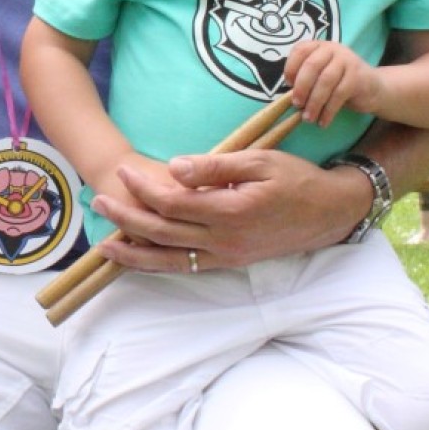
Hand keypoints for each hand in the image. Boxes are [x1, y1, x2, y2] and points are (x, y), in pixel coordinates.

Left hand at [94, 146, 368, 272]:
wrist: (329, 213)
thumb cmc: (297, 180)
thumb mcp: (259, 161)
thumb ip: (215, 166)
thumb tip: (174, 168)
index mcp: (230, 211)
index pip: (172, 203)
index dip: (142, 189)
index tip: (123, 172)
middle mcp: (224, 240)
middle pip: (162, 234)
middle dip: (126, 219)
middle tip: (99, 201)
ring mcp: (226, 256)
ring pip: (169, 260)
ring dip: (134, 252)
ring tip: (105, 243)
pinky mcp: (229, 263)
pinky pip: (186, 268)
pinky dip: (158, 265)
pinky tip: (139, 258)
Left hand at [283, 39, 377, 128]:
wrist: (373, 88)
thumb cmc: (339, 83)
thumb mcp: (320, 77)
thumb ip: (305, 80)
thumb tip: (288, 97)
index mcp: (319, 47)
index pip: (300, 50)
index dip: (291, 68)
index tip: (288, 86)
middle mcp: (333, 49)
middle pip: (312, 65)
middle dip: (301, 88)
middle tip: (297, 105)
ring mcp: (347, 60)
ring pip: (325, 81)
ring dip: (314, 103)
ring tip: (308, 118)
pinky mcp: (357, 76)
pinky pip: (339, 94)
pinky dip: (328, 110)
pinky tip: (323, 121)